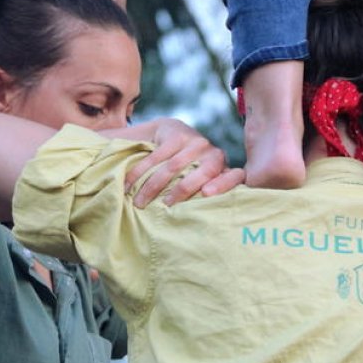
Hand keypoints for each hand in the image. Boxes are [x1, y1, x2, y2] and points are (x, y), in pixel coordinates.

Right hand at [122, 118, 242, 206]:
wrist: (171, 133)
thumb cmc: (186, 169)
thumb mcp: (201, 181)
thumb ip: (206, 196)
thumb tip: (209, 228)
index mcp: (224, 170)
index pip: (234, 177)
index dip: (223, 185)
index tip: (206, 194)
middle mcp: (214, 153)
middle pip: (203, 171)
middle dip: (182, 190)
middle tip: (165, 206)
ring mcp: (196, 141)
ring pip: (173, 167)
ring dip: (152, 187)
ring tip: (139, 202)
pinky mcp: (176, 133)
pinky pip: (156, 157)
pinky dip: (140, 173)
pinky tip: (129, 184)